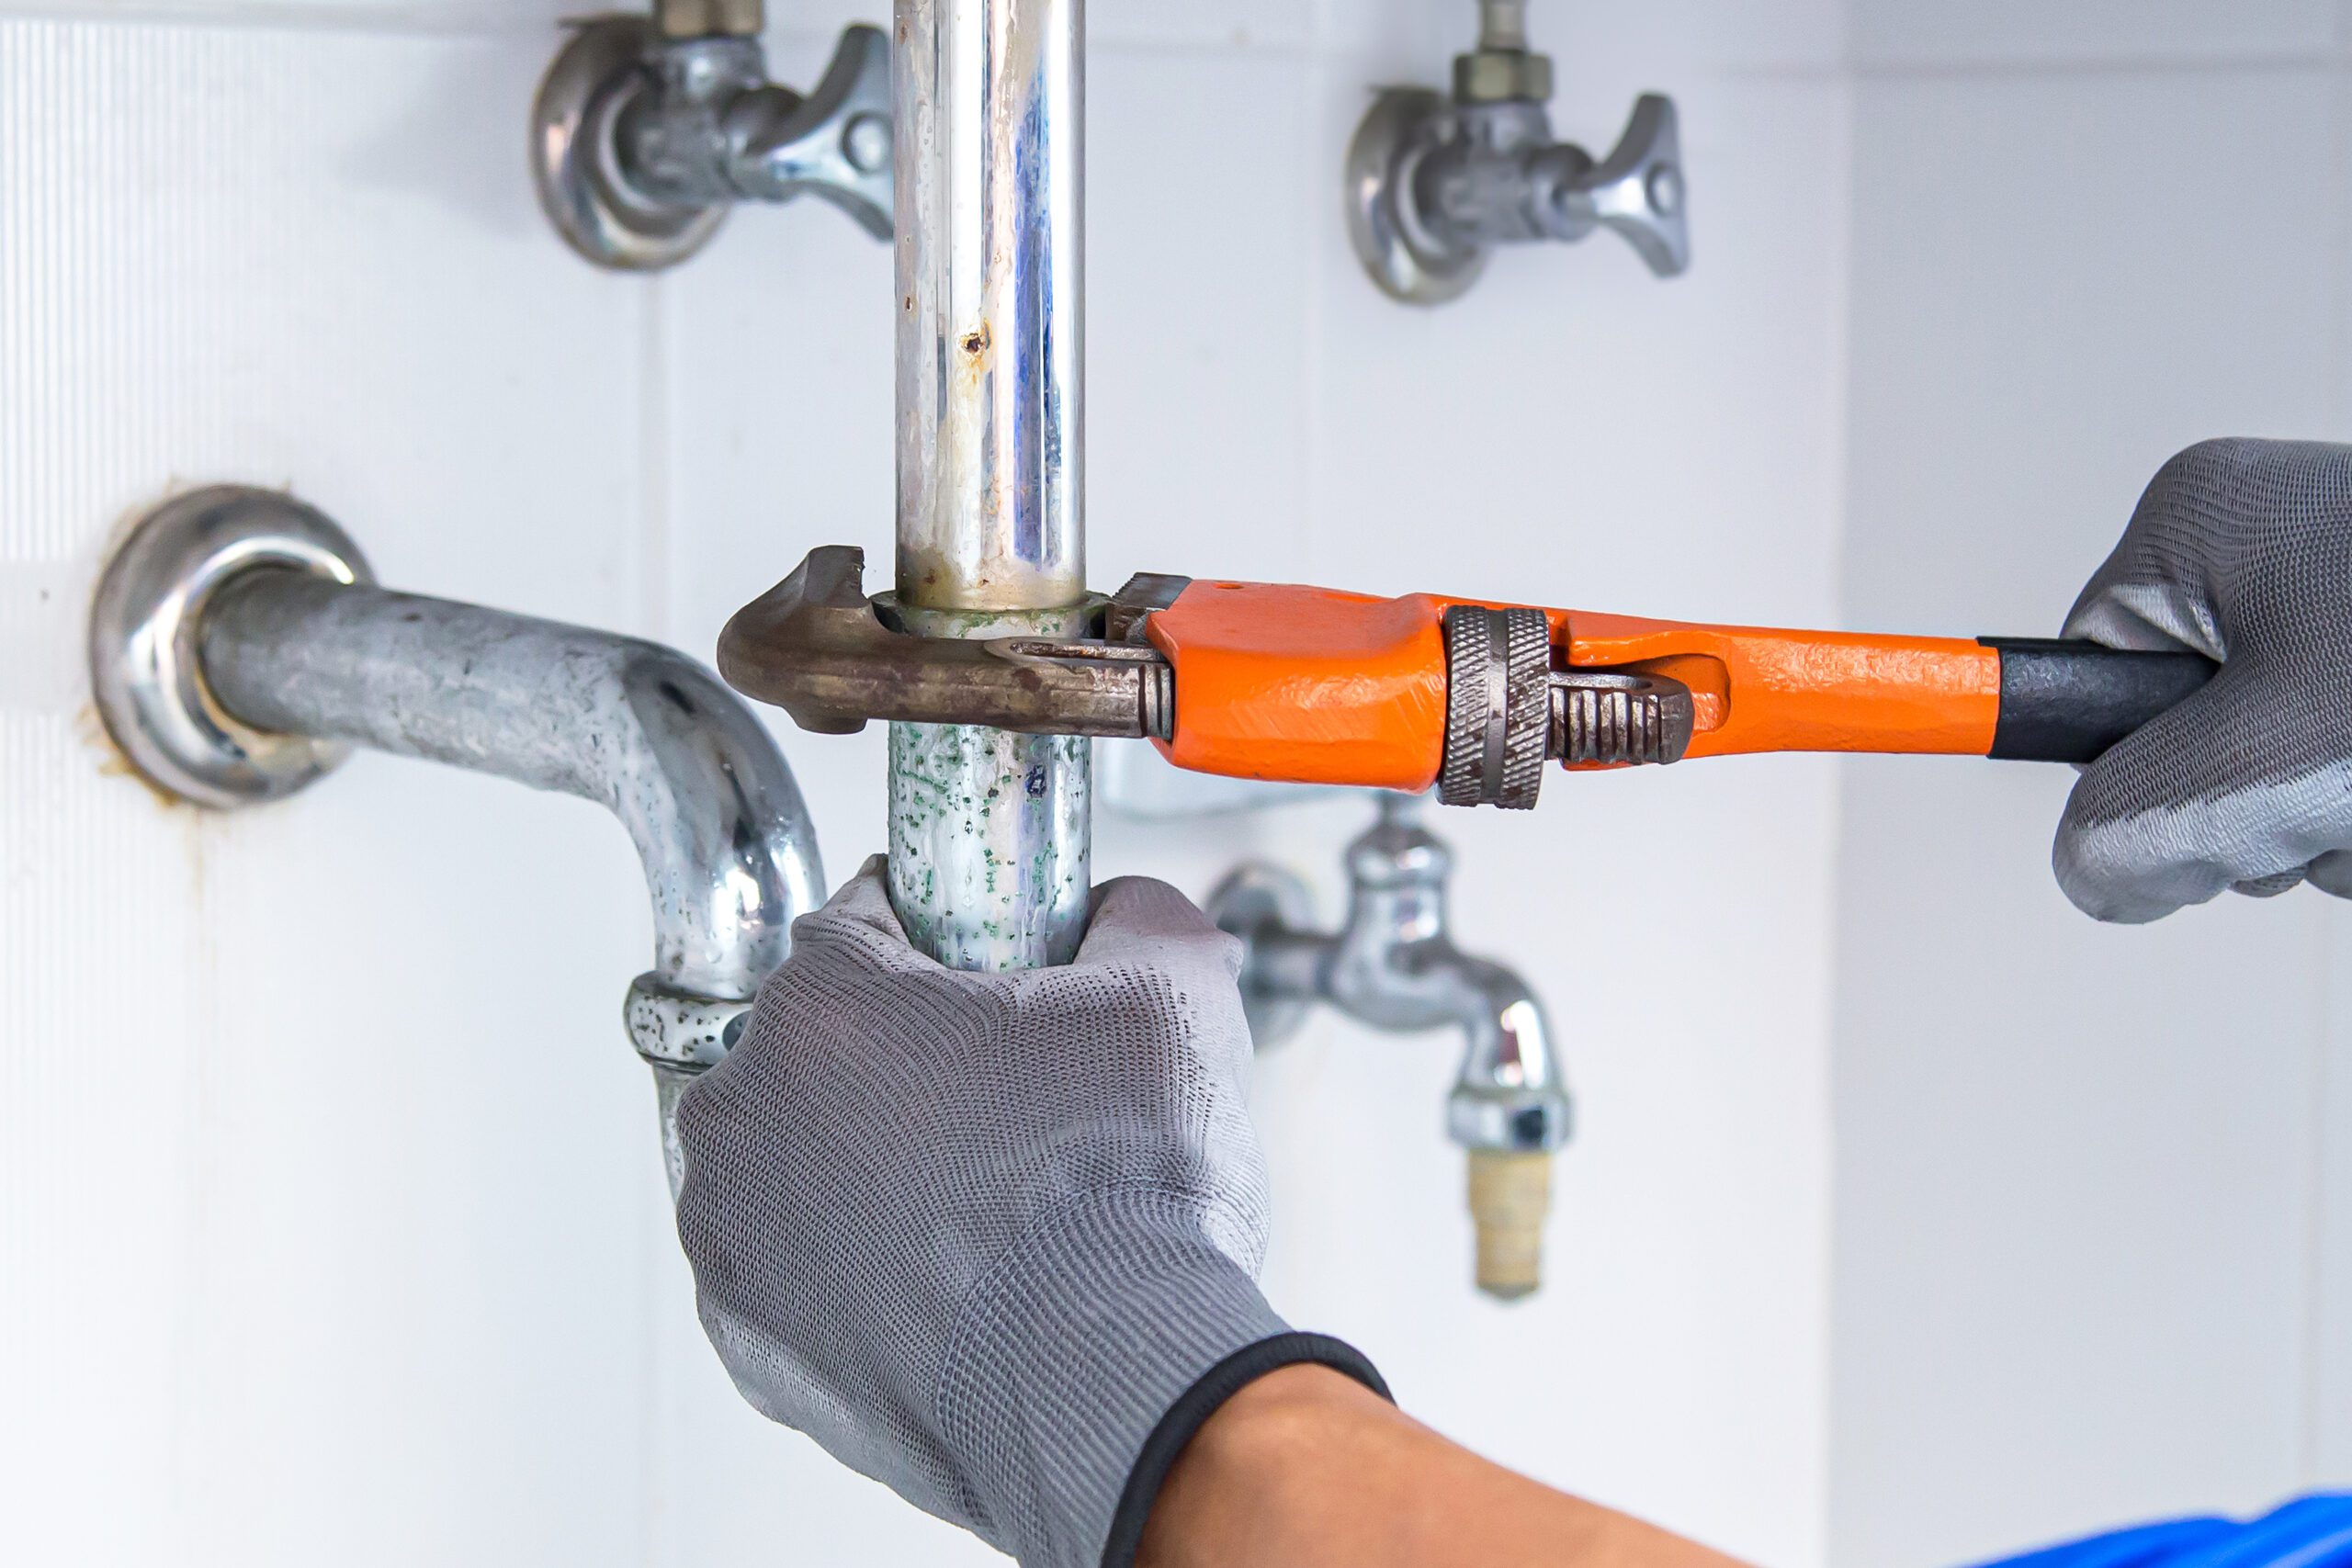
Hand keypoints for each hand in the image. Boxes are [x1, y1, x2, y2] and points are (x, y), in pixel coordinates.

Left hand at [672, 860, 1382, 1567]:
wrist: (1117, 1389)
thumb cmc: (1124, 1200)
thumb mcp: (1174, 991)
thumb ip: (1137, 915)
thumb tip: (1123, 913)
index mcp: (824, 1005)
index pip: (862, 922)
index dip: (944, 940)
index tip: (992, 977)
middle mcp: (746, 1114)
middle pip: (818, 1044)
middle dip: (898, 1059)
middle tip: (1007, 1103)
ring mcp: (736, 1238)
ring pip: (795, 1159)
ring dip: (864, 1164)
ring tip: (983, 1203)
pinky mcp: (753, 1343)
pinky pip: (794, 1270)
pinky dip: (852, 1268)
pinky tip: (947, 1279)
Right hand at [2058, 438, 2351, 921]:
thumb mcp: (2260, 765)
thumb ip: (2126, 826)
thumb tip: (2093, 872)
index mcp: (2200, 520)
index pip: (2082, 676)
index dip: (2119, 768)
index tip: (2131, 802)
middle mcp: (2270, 530)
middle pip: (2185, 728)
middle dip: (2252, 806)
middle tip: (2322, 808)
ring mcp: (2343, 581)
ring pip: (2280, 752)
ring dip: (2326, 816)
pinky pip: (2344, 747)